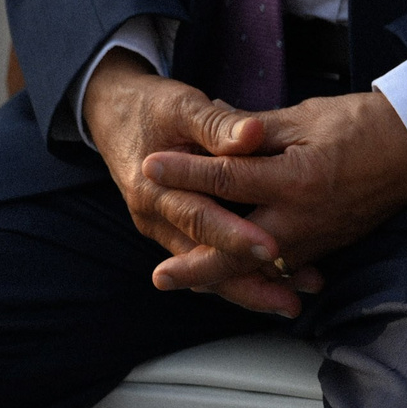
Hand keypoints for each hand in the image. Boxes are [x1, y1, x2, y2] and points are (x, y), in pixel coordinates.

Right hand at [82, 52, 327, 315]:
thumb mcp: (183, 105)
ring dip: (248, 288)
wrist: (115, 114)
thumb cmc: (153, 108)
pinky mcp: (176, 232)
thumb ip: (217, 124)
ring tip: (291, 302)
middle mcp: (155, 218)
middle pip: (202, 261)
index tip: (271, 248)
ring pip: (206, 271)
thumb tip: (252, 134)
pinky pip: (207, 260)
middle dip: (247, 283)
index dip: (234, 235)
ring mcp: (164, 230)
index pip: (198, 218)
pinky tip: (276, 284)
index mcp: (153, 189)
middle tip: (290, 301)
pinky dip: (238, 274)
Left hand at [141, 90, 406, 299]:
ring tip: (186, 280)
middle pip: (237, 248)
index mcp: (295, 177)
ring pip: (258, 266)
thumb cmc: (363, 123)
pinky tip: (234, 273)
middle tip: (160, 276)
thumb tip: (216, 130)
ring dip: (221, 275)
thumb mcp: (306, 116)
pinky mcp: (326, 244)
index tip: (150, 168)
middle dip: (196, 264)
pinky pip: (283, 265)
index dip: (185, 172)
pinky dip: (255, 271)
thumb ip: (257, 130)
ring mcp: (316, 237)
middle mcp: (302, 217)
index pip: (228, 178)